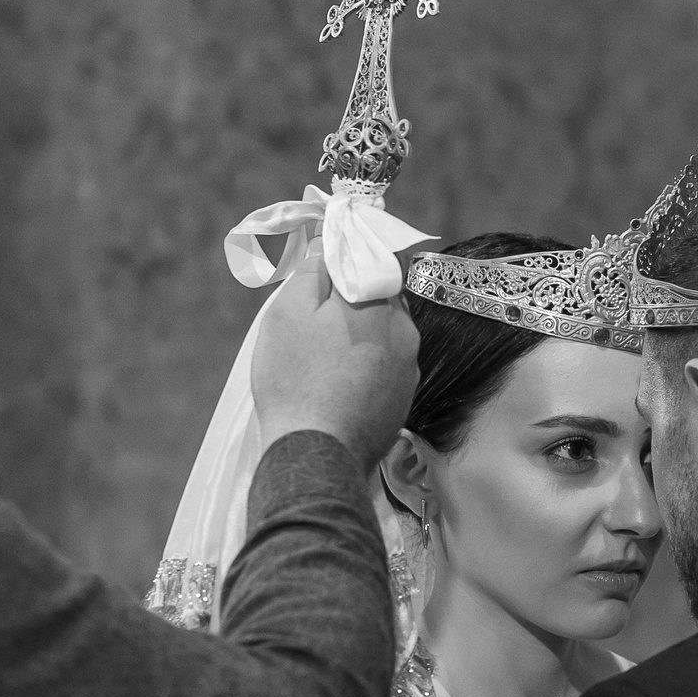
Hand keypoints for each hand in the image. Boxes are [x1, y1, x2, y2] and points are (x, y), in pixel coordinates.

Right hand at [251, 250, 421, 467]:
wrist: (317, 452)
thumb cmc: (294, 379)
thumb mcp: (288, 314)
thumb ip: (312, 272)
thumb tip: (326, 244)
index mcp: (378, 302)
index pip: (373, 260)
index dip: (349, 259)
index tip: (326, 265)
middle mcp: (405, 331)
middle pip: (382, 299)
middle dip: (354, 300)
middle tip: (317, 315)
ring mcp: (409, 367)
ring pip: (387, 334)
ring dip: (363, 335)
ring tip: (325, 354)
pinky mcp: (405, 399)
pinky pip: (388, 368)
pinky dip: (368, 367)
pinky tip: (340, 382)